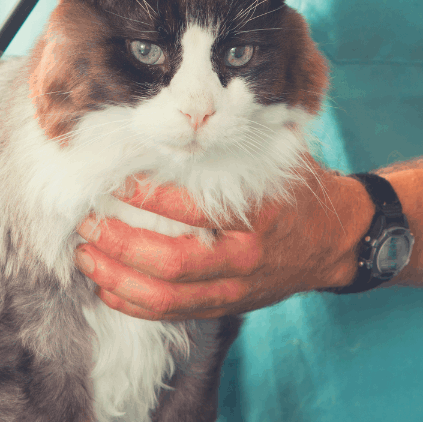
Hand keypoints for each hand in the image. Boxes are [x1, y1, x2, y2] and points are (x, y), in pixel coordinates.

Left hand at [73, 164, 373, 320]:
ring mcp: (235, 290)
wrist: (335, 241)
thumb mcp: (280, 156)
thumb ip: (237, 138)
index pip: (194, 211)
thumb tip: (189, 108)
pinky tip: (106, 286)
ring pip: (166, 297)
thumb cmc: (299, 192)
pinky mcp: (226, 307)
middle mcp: (245, 260)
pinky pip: (172, 313)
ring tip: (86, 255)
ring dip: (118, 278)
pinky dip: (133, 303)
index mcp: (259, 217)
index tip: (118, 181)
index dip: (149, 199)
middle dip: (121, 243)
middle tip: (90, 219)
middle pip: (172, 263)